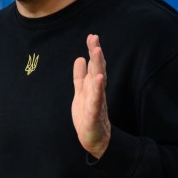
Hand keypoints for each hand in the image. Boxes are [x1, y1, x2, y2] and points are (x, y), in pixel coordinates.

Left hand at [72, 34, 110, 158]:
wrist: (95, 140)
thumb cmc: (88, 116)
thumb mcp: (81, 93)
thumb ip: (80, 77)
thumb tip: (79, 58)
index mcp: (92, 87)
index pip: (94, 66)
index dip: (93, 51)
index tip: (92, 36)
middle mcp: (97, 92)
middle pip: (97, 69)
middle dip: (96, 54)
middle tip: (94, 38)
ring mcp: (97, 102)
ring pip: (98, 82)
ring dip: (98, 66)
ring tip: (97, 52)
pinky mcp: (95, 115)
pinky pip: (97, 101)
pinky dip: (97, 90)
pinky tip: (98, 79)